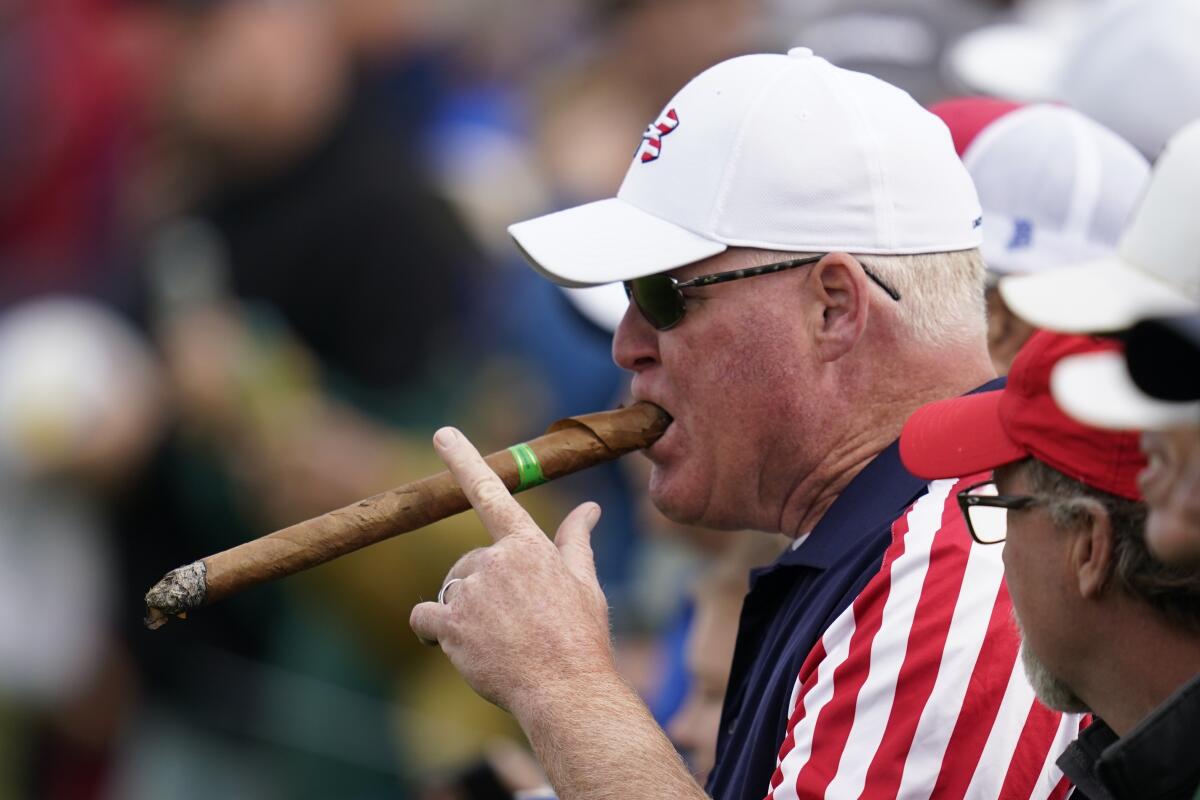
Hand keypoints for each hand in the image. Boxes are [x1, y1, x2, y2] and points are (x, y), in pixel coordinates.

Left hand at [410, 427, 613, 715]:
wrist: (566, 691)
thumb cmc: (581, 638)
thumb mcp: (586, 583)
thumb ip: (577, 540)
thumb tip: (590, 508)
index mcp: (528, 544)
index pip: (491, 491)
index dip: (463, 459)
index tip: (441, 433)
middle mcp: (495, 560)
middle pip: (471, 561)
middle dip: (484, 587)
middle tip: (515, 622)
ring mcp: (471, 592)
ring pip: (452, 590)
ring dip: (465, 612)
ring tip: (499, 641)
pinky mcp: (451, 624)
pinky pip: (425, 615)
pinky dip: (432, 628)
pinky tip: (456, 647)